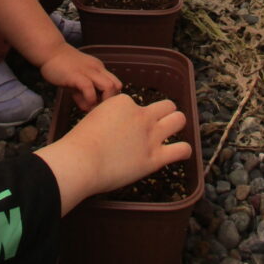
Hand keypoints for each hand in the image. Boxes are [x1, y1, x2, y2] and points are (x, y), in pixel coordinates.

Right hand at [35, 94, 190, 213]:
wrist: (80, 161)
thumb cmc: (79, 144)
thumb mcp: (93, 118)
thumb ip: (108, 119)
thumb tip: (112, 128)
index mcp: (124, 102)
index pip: (137, 104)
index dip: (133, 116)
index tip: (126, 128)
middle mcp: (141, 115)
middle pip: (166, 106)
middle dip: (164, 113)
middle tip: (158, 126)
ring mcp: (150, 135)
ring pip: (179, 119)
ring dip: (177, 125)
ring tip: (171, 134)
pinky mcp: (155, 157)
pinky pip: (182, 149)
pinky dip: (184, 150)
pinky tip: (181, 152)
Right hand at [39, 45, 121, 109]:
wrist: (50, 51)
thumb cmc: (63, 66)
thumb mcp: (77, 81)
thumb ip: (84, 94)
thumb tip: (89, 109)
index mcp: (99, 69)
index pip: (115, 84)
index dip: (111, 98)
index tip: (102, 107)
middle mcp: (97, 69)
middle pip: (116, 86)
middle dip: (110, 101)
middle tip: (99, 109)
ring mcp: (88, 71)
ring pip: (108, 86)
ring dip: (104, 101)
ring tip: (93, 108)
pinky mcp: (76, 75)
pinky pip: (89, 88)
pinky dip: (90, 99)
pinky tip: (83, 105)